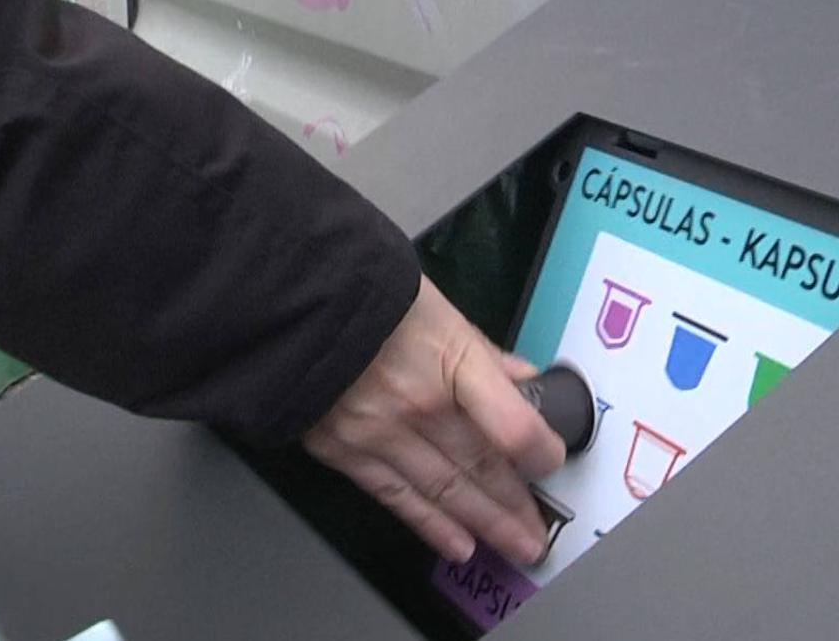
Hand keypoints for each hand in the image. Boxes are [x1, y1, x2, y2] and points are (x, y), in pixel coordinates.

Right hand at [304, 275, 565, 564]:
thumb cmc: (360, 291)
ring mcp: (379, 431)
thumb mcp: (435, 305)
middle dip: (516, 504)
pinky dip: (430, 525)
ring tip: (513, 546)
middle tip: (538, 531)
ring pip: (444, 490)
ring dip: (484, 524)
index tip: (553, 461)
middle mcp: (418, 403)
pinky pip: (395, 497)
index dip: (542, 451)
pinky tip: (457, 544)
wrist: (286, 300)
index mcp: (448, 358)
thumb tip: (519, 377)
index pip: (512, 425)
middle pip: (482, 465)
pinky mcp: (344, 450)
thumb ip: (479, 349)